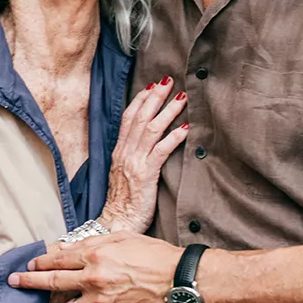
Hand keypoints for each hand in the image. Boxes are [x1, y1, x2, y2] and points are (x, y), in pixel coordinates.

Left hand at [11, 231, 180, 302]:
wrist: (178, 280)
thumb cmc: (154, 255)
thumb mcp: (123, 238)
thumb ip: (94, 243)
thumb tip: (69, 248)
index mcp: (95, 255)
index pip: (58, 259)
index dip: (40, 262)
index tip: (29, 264)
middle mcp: (94, 278)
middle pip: (53, 281)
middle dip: (31, 283)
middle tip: (16, 284)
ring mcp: (101, 300)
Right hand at [103, 77, 188, 232]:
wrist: (116, 222)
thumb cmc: (124, 202)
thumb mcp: (124, 174)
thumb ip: (133, 156)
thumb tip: (146, 143)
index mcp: (120, 151)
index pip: (128, 118)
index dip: (140, 100)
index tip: (152, 86)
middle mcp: (125, 153)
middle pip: (140, 118)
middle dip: (155, 97)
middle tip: (168, 80)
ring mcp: (135, 163)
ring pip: (151, 130)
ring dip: (168, 111)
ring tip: (182, 98)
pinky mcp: (146, 175)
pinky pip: (160, 151)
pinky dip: (174, 138)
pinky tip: (185, 129)